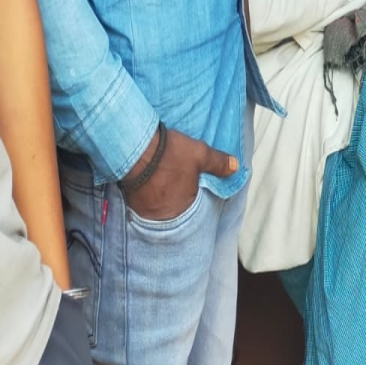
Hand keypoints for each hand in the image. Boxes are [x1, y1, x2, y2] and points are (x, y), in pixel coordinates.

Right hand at [122, 127, 237, 221]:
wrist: (135, 148)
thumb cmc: (171, 154)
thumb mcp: (201, 155)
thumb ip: (219, 164)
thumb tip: (236, 167)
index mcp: (183, 208)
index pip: (192, 211)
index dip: (193, 201)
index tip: (191, 193)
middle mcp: (162, 215)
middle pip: (172, 212)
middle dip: (176, 201)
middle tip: (176, 189)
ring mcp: (144, 211)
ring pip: (156, 209)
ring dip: (161, 200)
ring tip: (163, 186)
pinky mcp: (130, 202)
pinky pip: (142, 204)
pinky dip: (147, 197)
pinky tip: (149, 185)